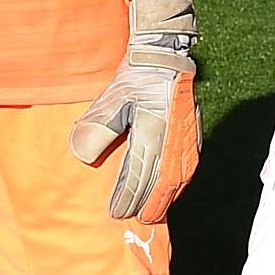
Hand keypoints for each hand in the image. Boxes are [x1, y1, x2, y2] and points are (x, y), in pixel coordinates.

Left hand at [66, 0, 202, 221]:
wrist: (165, 55)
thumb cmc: (135, 76)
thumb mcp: (110, 96)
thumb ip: (96, 126)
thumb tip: (81, 155)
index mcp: (152, 131)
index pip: (139, 175)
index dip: (127, 197)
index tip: (115, 212)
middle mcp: (173, 139)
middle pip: (161, 184)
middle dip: (147, 205)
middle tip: (134, 220)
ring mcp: (187, 138)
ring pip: (178, 179)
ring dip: (164, 199)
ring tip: (151, 213)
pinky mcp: (194, 135)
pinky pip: (187, 168)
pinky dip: (177, 185)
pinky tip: (169, 191)